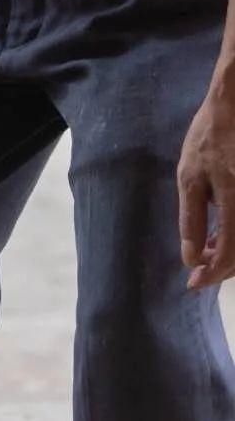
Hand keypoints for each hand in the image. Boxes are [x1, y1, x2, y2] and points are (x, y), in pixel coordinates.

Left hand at [178, 88, 234, 288]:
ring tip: (208, 247)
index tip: (193, 284)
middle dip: (221, 267)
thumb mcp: (190, 175)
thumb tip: (192, 259)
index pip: (230, 254)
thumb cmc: (210, 137)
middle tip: (198, 268)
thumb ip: (192, 218)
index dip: (212, 274)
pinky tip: (221, 232)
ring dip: (230, 252)